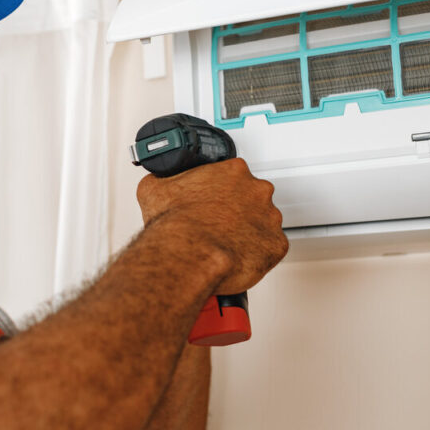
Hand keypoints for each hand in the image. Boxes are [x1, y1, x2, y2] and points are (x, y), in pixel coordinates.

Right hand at [136, 158, 287, 294]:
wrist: (188, 255)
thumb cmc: (177, 226)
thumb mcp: (154, 189)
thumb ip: (162, 180)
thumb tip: (157, 181)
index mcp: (233, 172)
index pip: (233, 175)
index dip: (221, 190)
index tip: (213, 201)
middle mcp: (256, 191)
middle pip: (253, 197)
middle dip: (238, 210)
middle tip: (219, 223)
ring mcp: (269, 218)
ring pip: (264, 223)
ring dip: (249, 232)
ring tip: (227, 244)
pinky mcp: (276, 245)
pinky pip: (271, 248)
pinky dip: (258, 254)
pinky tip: (239, 257)